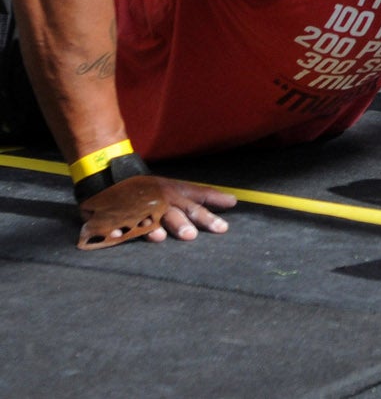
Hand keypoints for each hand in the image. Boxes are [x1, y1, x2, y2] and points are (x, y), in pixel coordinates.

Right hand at [77, 175, 234, 249]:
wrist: (116, 174)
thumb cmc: (153, 188)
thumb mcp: (177, 187)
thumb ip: (201, 197)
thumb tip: (234, 201)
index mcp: (176, 191)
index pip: (199, 194)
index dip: (214, 200)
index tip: (231, 204)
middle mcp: (162, 198)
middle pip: (177, 211)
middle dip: (184, 222)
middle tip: (191, 235)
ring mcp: (141, 206)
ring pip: (148, 217)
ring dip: (153, 227)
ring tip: (159, 238)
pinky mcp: (118, 214)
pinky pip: (116, 224)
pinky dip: (117, 230)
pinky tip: (118, 237)